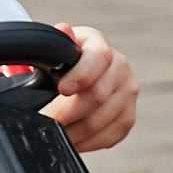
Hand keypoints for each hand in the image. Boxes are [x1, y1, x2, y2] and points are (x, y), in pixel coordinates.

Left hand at [43, 24, 137, 151]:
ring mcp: (127, 94)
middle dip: (66, 113)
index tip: (62, 90)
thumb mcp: (55, 50)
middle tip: (44, 122)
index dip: (81, 75)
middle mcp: (120, 68)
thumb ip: (57, 43)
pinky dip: (85, 142)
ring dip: (72, 132)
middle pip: (98, 97)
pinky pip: (107, 137)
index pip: (99, 58)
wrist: (77, 78)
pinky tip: (70, 139)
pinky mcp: (128, 118)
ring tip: (53, 133)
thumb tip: (64, 30)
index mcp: (99, 46)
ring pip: (100, 122)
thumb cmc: (62, 64)